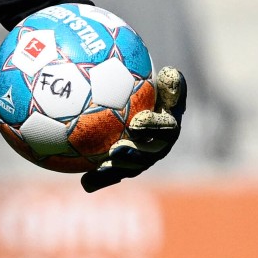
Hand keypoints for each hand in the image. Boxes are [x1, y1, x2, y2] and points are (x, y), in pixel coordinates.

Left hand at [82, 66, 185, 193]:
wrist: (131, 97)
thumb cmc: (142, 79)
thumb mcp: (155, 75)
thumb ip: (167, 80)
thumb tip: (170, 73)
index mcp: (170, 119)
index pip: (167, 125)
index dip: (155, 126)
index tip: (136, 123)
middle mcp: (161, 141)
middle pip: (151, 152)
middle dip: (135, 153)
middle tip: (116, 149)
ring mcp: (146, 155)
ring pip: (134, 166)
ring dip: (118, 169)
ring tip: (102, 168)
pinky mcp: (128, 165)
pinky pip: (115, 174)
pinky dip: (101, 179)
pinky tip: (86, 183)